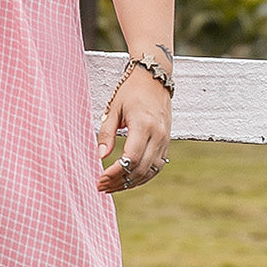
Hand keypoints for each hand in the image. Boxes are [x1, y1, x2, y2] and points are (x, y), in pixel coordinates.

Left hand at [97, 70, 171, 193]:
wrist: (155, 79)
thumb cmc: (130, 91)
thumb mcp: (113, 108)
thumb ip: (106, 133)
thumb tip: (100, 156)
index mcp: (143, 125)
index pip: (131, 158)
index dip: (115, 172)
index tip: (100, 179)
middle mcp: (157, 135)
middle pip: (140, 168)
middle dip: (119, 181)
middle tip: (101, 187)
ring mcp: (165, 140)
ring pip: (150, 172)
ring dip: (130, 183)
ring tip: (111, 187)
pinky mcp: (167, 143)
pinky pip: (157, 167)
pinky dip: (142, 177)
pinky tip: (127, 181)